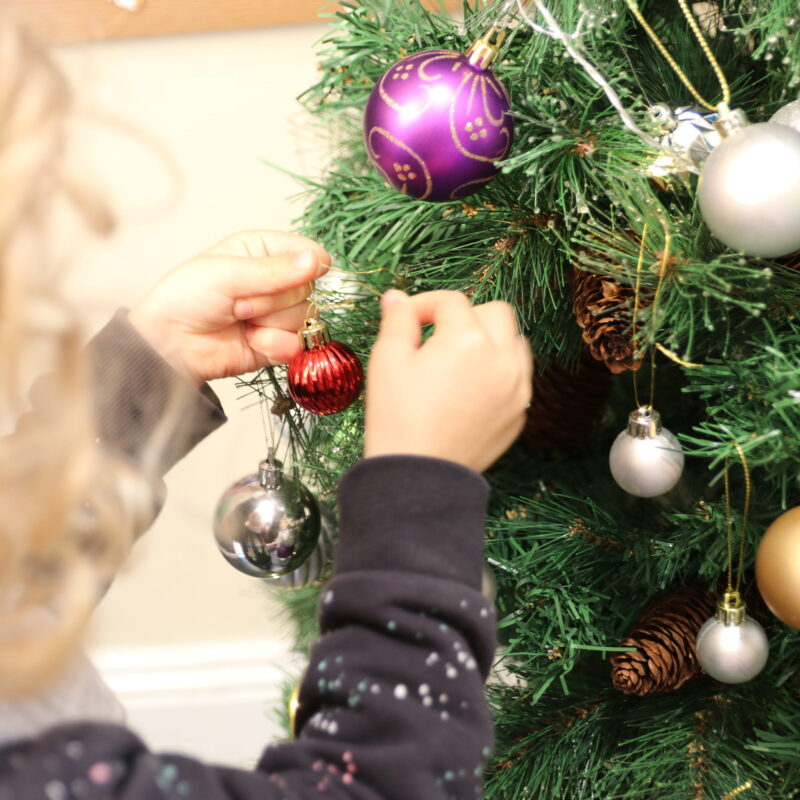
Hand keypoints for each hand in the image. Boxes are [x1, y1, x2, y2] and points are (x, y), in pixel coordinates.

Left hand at [128, 231, 329, 384]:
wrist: (171, 345)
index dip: (305, 264)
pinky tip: (251, 340)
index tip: (292, 272)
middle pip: (307, 289)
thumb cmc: (187, 298)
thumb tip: (317, 261)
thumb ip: (275, 270)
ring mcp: (277, 314)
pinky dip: (274, 345)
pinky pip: (298, 344)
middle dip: (272, 299)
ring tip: (240, 321)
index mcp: (262, 251)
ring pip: (305, 318)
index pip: (308, 252)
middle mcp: (275, 281)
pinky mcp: (278, 343)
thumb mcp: (228, 274)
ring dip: (269, 322)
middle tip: (238, 303)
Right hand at [364, 290, 532, 472]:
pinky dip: (499, 372)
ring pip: (515, 342)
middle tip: (437, 336)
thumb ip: (397, 320)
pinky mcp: (520, 414)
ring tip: (459, 359)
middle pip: (496, 311)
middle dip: (467, 316)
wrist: (418, 476)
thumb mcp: (388, 360)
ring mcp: (517, 388)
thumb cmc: (397, 417)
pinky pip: (518, 377)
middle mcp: (502, 359)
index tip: (406, 319)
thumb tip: (397, 297)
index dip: (424, 304)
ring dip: (491, 340)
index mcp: (468, 340)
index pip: (451, 301)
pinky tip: (471, 388)